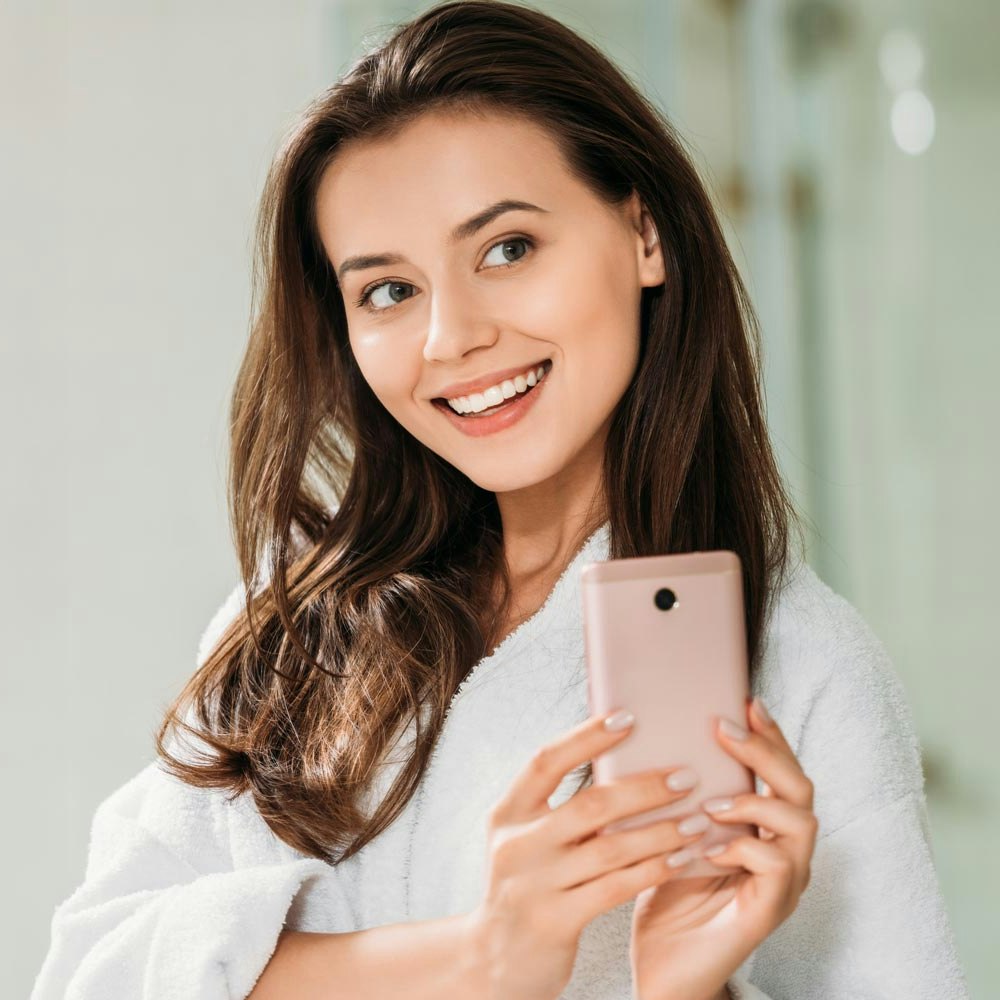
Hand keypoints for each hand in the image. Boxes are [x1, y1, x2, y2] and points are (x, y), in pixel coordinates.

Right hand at [467, 709, 709, 999]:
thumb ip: (557, 807)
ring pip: (610, 848)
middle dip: (645, 788)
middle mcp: (516, 844)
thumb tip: (619, 758)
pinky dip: (654, 870)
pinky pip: (616, 888)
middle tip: (687, 776)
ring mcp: (534, 884)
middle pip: (590, 805)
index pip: (545, 761)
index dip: (586, 737)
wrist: (496, 960)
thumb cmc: (526, 885)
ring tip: (698, 818)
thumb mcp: (525, 838)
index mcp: (507, 813)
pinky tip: (682, 859)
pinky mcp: (555, 921)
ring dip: (662, 831)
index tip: (628, 717)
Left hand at [629, 696, 817, 999]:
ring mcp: (782, 884)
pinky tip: (708, 842)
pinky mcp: (768, 913)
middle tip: (725, 727)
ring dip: (755, 800)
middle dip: (766, 751)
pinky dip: (743, 846)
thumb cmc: (667, 891)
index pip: (780, 770)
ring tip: (713, 797)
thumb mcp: (671, 828)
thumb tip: (657, 728)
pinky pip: (776, 868)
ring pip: (801, 824)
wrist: (661, 967)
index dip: (769, 734)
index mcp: (764, 828)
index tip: (745, 699)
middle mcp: (785, 852)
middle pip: (800, 787)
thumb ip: (679, 790)